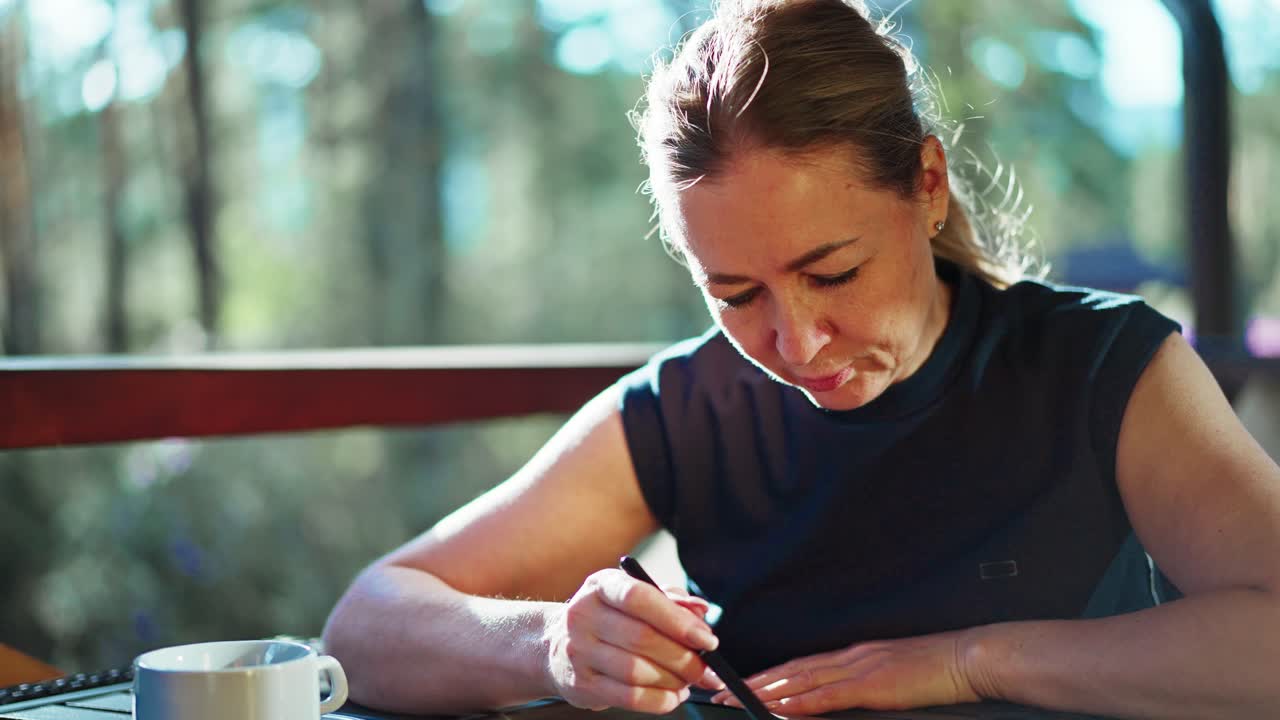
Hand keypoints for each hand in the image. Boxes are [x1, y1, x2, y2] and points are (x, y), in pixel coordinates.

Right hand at [544, 568, 722, 712]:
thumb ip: (670, 600)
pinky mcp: (581, 684)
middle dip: (683, 658)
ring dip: (672, 680)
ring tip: (687, 680)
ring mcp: (578, 651)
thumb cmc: (607, 617)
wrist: (556, 643)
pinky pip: (629, 697)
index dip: (678, 620)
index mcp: (601, 586)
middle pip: (642, 639)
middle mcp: (583, 615)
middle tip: (705, 668)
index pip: (640, 598)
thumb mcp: (633, 597)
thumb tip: (700, 609)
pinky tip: (672, 695)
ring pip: (637, 672)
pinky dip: (659, 701)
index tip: (707, 639)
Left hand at [711, 630, 979, 714]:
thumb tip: (840, 695)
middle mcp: (849, 658)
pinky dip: (800, 703)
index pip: (800, 665)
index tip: (741, 684)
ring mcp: (859, 669)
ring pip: (800, 681)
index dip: (768, 675)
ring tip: (737, 702)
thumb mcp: (893, 672)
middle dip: (754, 684)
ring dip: (765, 692)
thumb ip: (864, 681)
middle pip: (790, 671)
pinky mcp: (872, 685)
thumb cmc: (938, 669)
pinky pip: (828, 696)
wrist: (968, 657)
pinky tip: (780, 709)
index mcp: (854, 655)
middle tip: (721, 693)